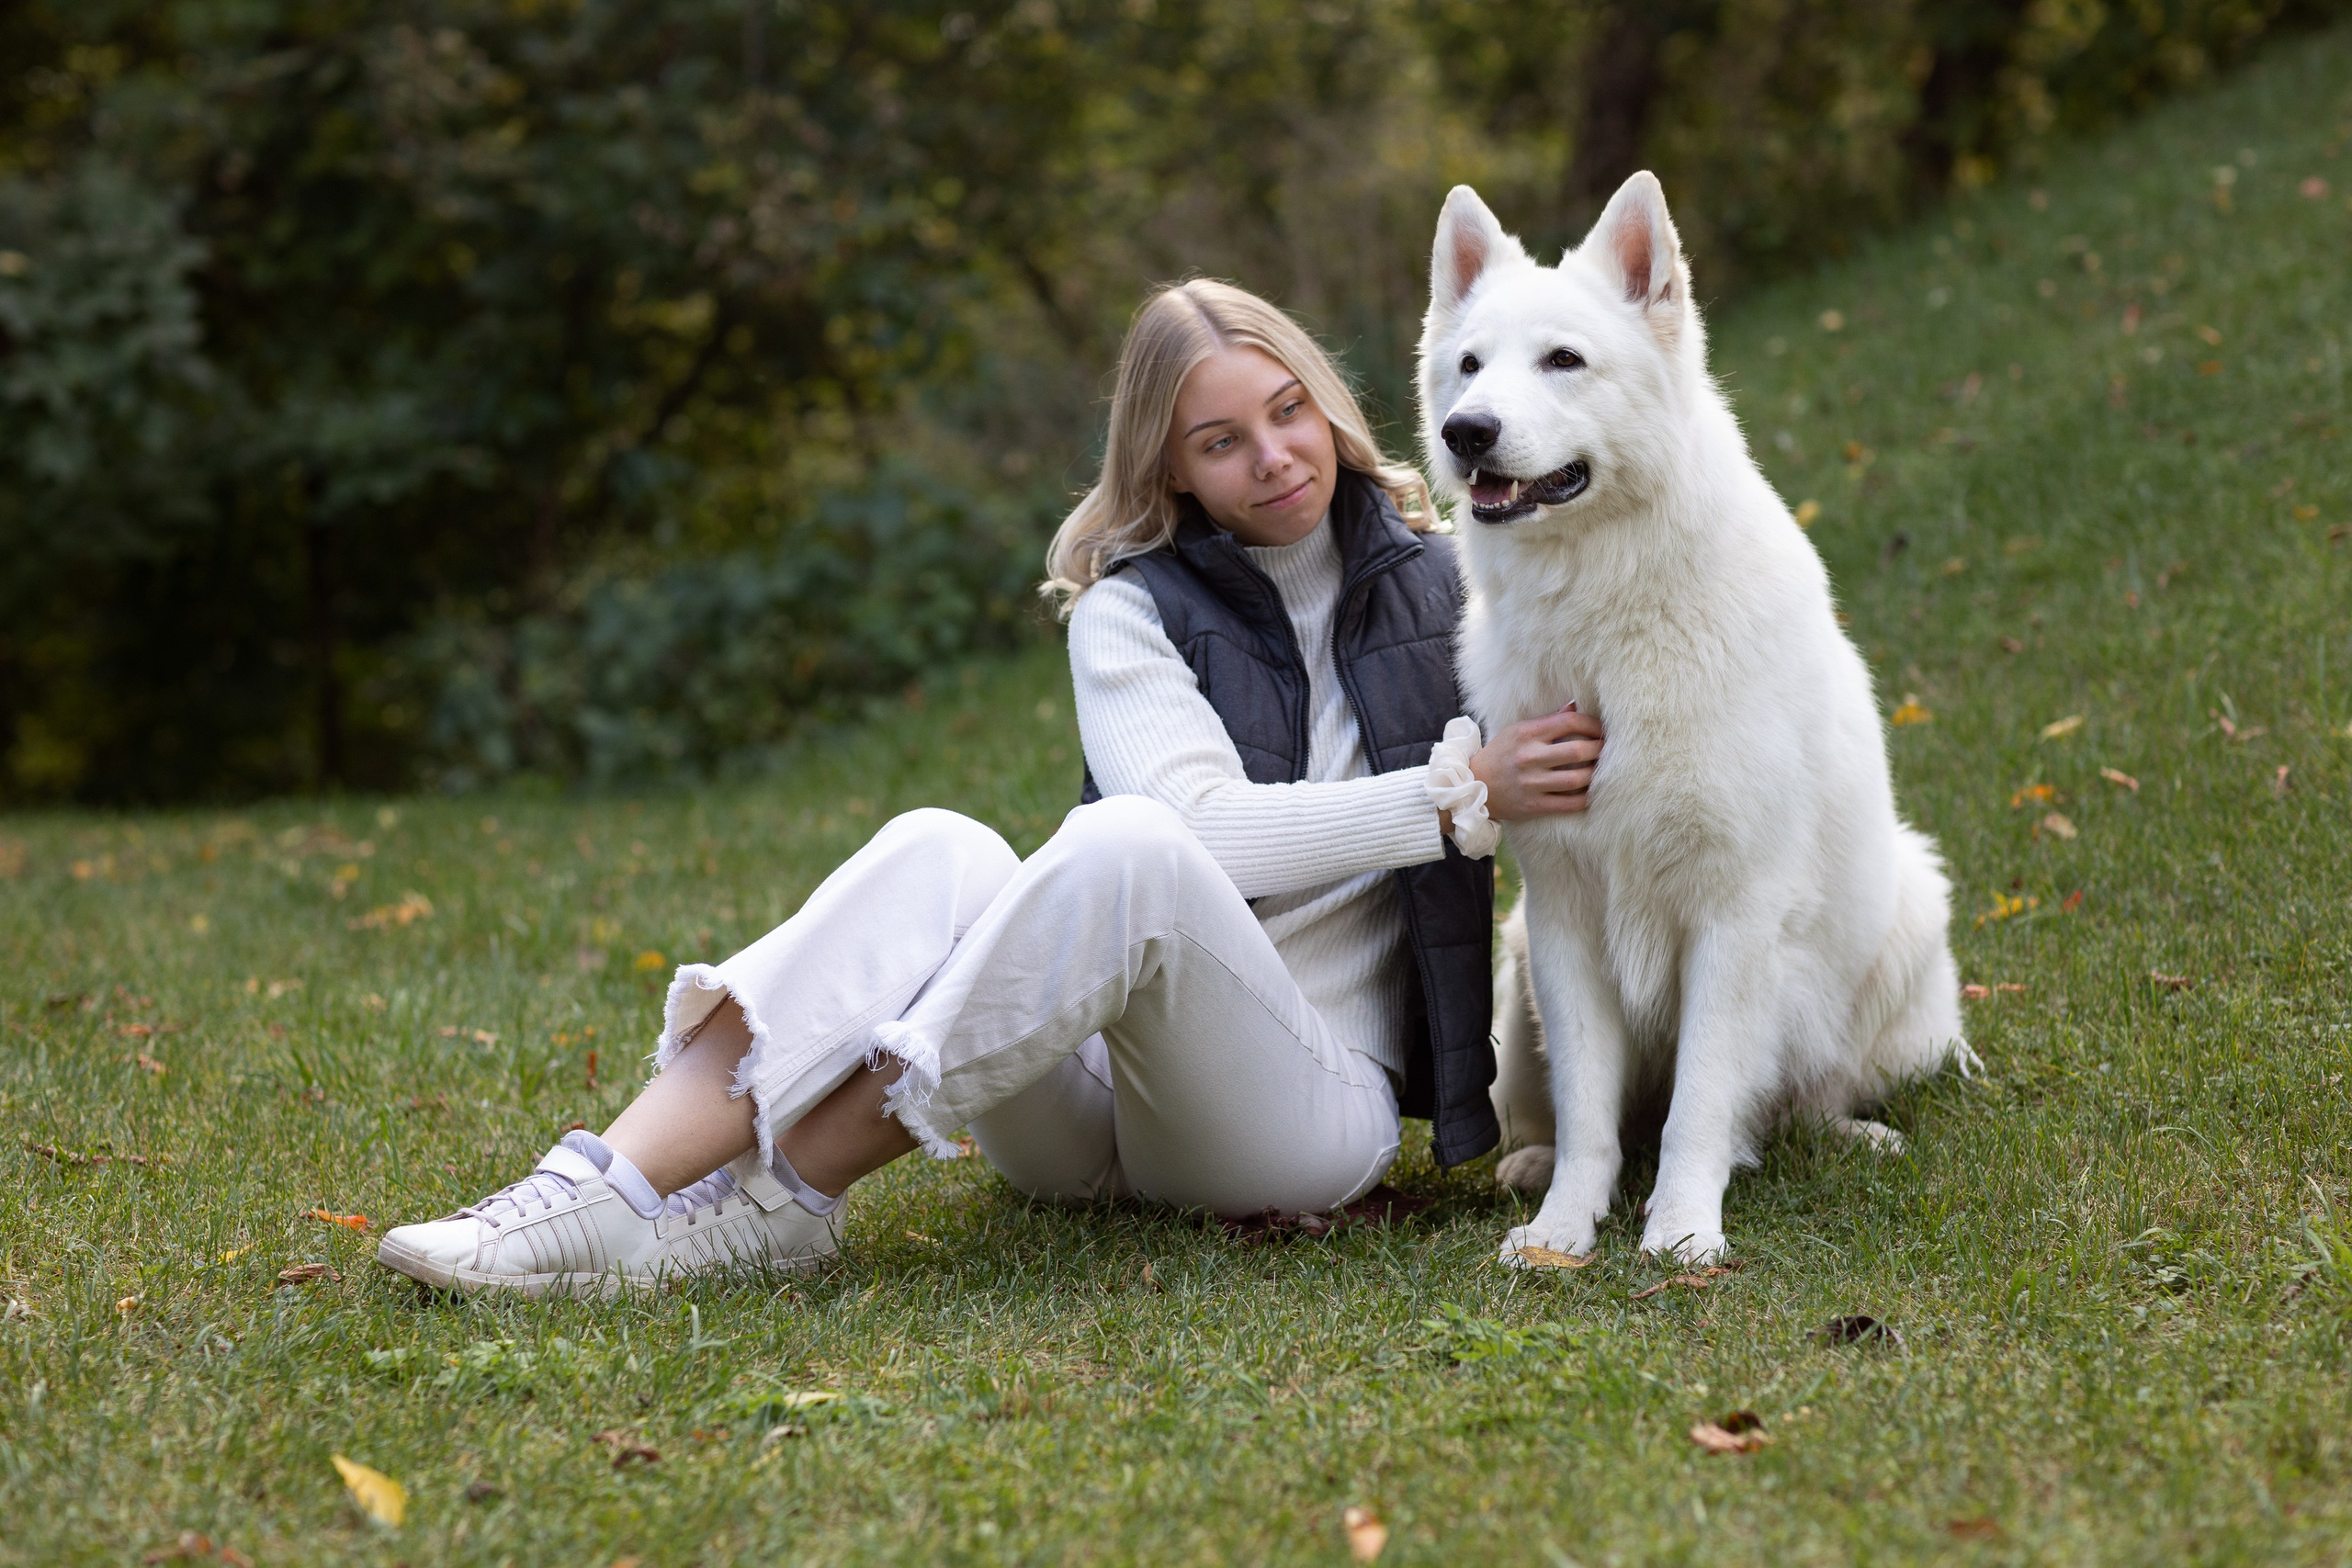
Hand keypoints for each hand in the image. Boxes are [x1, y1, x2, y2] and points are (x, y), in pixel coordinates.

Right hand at [1471, 702, 1604, 818]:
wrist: (1474, 785)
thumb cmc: (1501, 754)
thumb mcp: (1518, 731)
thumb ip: (1547, 720)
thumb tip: (1575, 706)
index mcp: (1527, 734)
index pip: (1569, 722)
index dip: (1593, 724)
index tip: (1601, 729)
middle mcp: (1530, 758)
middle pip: (1578, 750)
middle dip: (1600, 748)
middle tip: (1607, 749)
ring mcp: (1532, 784)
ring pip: (1578, 779)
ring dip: (1596, 773)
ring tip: (1601, 768)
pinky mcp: (1535, 806)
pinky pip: (1571, 803)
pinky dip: (1587, 797)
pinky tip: (1591, 790)